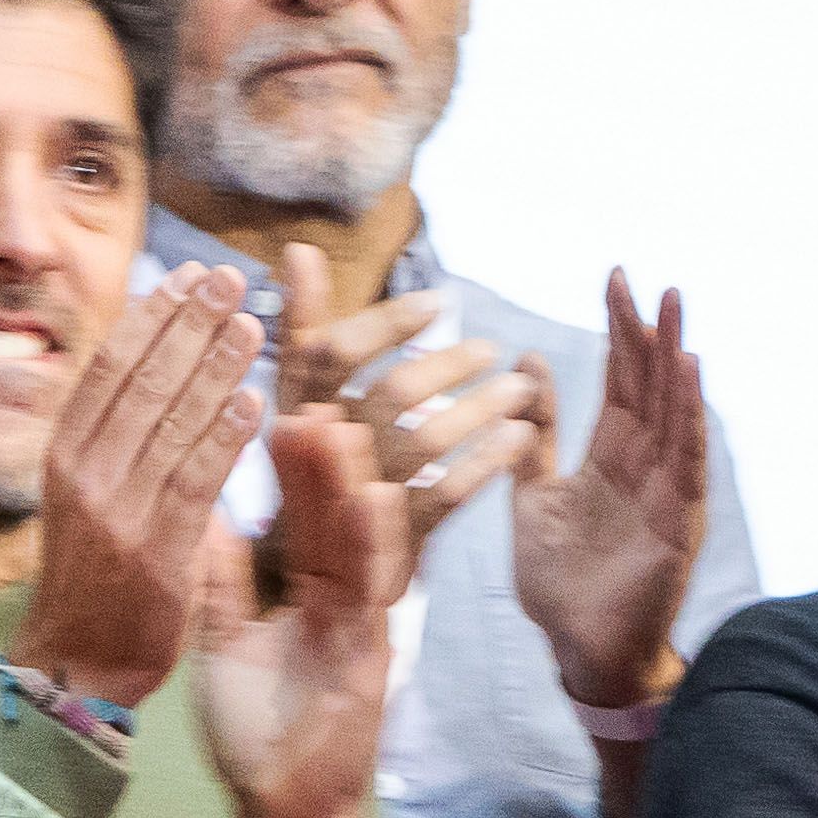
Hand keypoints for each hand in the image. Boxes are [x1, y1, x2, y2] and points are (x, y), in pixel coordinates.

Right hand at [18, 270, 262, 711]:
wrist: (78, 662)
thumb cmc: (94, 574)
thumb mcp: (88, 493)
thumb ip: (116, 435)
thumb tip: (150, 361)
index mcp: (67, 452)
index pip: (110, 365)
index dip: (152, 314)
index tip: (190, 272)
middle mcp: (85, 473)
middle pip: (141, 379)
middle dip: (188, 323)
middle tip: (232, 276)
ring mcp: (118, 511)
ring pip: (170, 421)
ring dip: (215, 367)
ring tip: (254, 323)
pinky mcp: (156, 552)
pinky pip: (194, 481)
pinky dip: (224, 437)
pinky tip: (255, 401)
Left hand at [195, 397, 419, 817]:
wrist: (281, 807)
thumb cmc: (256, 730)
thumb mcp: (226, 643)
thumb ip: (222, 585)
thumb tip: (208, 520)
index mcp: (300, 588)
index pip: (296, 510)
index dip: (289, 459)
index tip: (277, 400)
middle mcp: (335, 594)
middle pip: (329, 512)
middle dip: (321, 453)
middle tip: (309, 390)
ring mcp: (357, 621)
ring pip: (355, 540)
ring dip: (348, 483)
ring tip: (337, 426)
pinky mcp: (370, 653)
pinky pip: (370, 591)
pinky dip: (371, 544)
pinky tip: (372, 498)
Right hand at [272, 247, 545, 541]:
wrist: (311, 569)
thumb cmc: (314, 461)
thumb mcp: (299, 395)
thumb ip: (306, 326)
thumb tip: (302, 249)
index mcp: (296, 409)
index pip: (331, 355)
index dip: (386, 323)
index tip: (438, 303)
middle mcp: (322, 452)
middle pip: (388, 396)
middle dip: (447, 367)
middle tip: (492, 348)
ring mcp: (358, 500)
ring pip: (425, 444)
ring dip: (478, 410)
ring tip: (521, 389)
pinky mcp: (394, 542)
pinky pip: (447, 496)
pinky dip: (486, 462)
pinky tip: (520, 438)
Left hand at [513, 270, 711, 715]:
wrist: (580, 651)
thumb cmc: (560, 583)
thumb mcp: (532, 496)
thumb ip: (534, 436)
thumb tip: (526, 364)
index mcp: (609, 457)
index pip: (620, 381)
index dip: (619, 331)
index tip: (615, 279)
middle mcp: (644, 467)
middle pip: (652, 388)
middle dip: (653, 334)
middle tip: (655, 281)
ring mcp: (665, 493)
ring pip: (674, 415)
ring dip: (676, 364)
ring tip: (677, 314)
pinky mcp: (677, 523)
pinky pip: (685, 461)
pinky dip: (689, 418)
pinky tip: (689, 376)